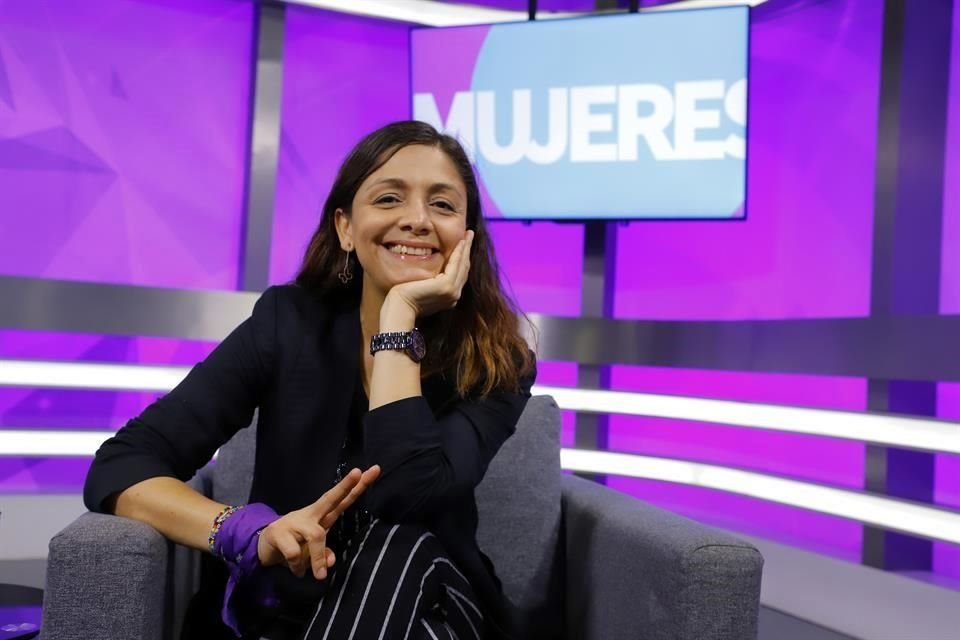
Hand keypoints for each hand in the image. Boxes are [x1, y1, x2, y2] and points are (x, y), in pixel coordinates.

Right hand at [257, 465, 379, 579]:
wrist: (264, 546)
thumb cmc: (295, 544)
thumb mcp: (314, 551)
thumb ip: (324, 553)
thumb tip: (329, 562)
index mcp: (322, 516)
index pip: (342, 500)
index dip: (357, 487)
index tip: (374, 470)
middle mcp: (310, 515)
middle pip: (330, 498)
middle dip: (345, 486)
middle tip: (358, 473)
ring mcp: (294, 522)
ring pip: (316, 536)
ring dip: (318, 558)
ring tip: (319, 575)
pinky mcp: (279, 533)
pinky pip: (295, 553)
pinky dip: (299, 566)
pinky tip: (297, 569)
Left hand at [384, 230, 473, 320]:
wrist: (399, 308)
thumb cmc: (404, 300)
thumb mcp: (422, 288)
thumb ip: (430, 281)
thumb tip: (431, 271)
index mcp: (449, 297)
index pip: (459, 274)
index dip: (462, 258)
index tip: (464, 244)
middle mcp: (454, 295)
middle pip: (464, 268)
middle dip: (467, 250)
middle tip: (470, 234)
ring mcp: (452, 291)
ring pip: (463, 265)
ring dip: (466, 248)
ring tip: (468, 234)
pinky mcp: (447, 286)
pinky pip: (456, 264)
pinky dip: (459, 252)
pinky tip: (460, 242)